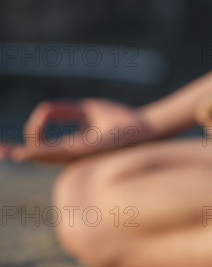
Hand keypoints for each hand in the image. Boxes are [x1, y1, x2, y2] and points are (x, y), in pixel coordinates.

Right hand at [1, 98, 151, 163]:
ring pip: (43, 156)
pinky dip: (39, 151)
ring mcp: (77, 155)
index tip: (39, 119)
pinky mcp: (84, 151)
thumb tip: (42, 112)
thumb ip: (63, 110)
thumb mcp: (86, 110)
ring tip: (4, 152)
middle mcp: (72, 154)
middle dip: (16, 153)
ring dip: (23, 154)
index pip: (42, 147)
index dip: (30, 137)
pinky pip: (57, 152)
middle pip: (38, 156)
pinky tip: (24, 152)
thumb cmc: (119, 120)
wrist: (144, 127)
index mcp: (71, 147)